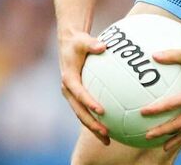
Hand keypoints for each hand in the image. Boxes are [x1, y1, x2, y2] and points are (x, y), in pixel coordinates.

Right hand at [57, 28, 109, 144]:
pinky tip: (112, 128)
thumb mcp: (83, 41)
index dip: (89, 103)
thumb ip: (92, 44)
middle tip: (106, 132)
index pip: (79, 94)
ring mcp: (73, 96)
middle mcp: (69, 91)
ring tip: (108, 140)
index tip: (101, 110)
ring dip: (93, 128)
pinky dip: (97, 120)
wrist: (69, 45)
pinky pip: (87, 111)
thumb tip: (102, 46)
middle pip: (80, 111)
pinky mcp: (78, 97)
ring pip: (82, 115)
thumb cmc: (78, 42)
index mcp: (69, 79)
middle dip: (91, 124)